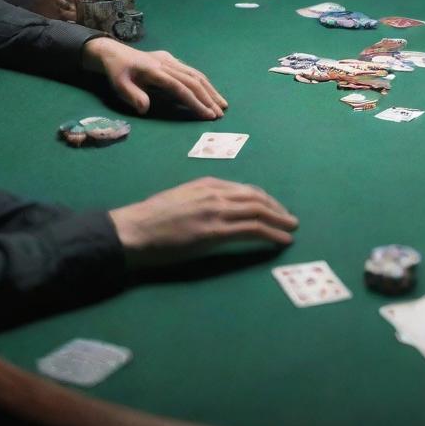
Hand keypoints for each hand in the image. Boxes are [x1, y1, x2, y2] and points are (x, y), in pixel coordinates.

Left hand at [82, 37, 227, 118]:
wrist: (113, 52)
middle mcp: (167, 63)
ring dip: (210, 90)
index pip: (180, 88)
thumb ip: (133, 96)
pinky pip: (192, 71)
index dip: (195, 102)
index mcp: (155, 70)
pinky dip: (204, 83)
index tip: (207, 115)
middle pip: (193, 81)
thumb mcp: (119, 85)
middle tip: (220, 114)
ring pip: (196, 74)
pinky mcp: (171, 59)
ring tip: (222, 104)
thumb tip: (146, 108)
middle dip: (208, 98)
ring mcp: (170, 60)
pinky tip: (210, 92)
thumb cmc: (117, 72)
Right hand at [109, 177, 297, 267]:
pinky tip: (282, 241)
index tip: (275, 209)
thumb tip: (214, 213)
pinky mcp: (215, 231)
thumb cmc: (149, 220)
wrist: (132, 230)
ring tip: (292, 230)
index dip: (264, 200)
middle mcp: (215, 192)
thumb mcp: (179, 200)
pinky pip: (252, 230)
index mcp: (206, 184)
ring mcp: (216, 211)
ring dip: (280, 221)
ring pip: (258, 212)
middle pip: (256, 198)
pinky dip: (272, 234)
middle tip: (290, 220)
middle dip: (277, 209)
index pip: (244, 189)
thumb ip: (200, 202)